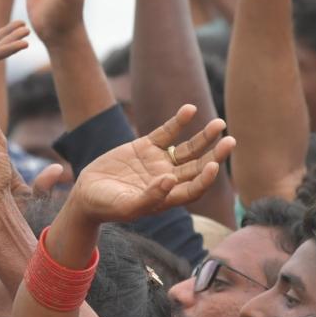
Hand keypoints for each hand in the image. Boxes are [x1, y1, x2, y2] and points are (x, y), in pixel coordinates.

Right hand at [70, 104, 234, 224]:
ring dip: (204, 137)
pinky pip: (167, 132)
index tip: (213, 166)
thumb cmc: (106, 206)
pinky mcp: (146, 147)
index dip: (206, 179)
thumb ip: (149, 197)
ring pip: (188, 148)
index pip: (195, 188)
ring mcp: (159, 162)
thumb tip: (171, 180)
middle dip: (215, 154)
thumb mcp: (126, 206)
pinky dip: (178, 122)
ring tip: (219, 124)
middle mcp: (169, 179)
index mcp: (168, 198)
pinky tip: (189, 110)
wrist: (86, 193)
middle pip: (198, 166)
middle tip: (230, 141)